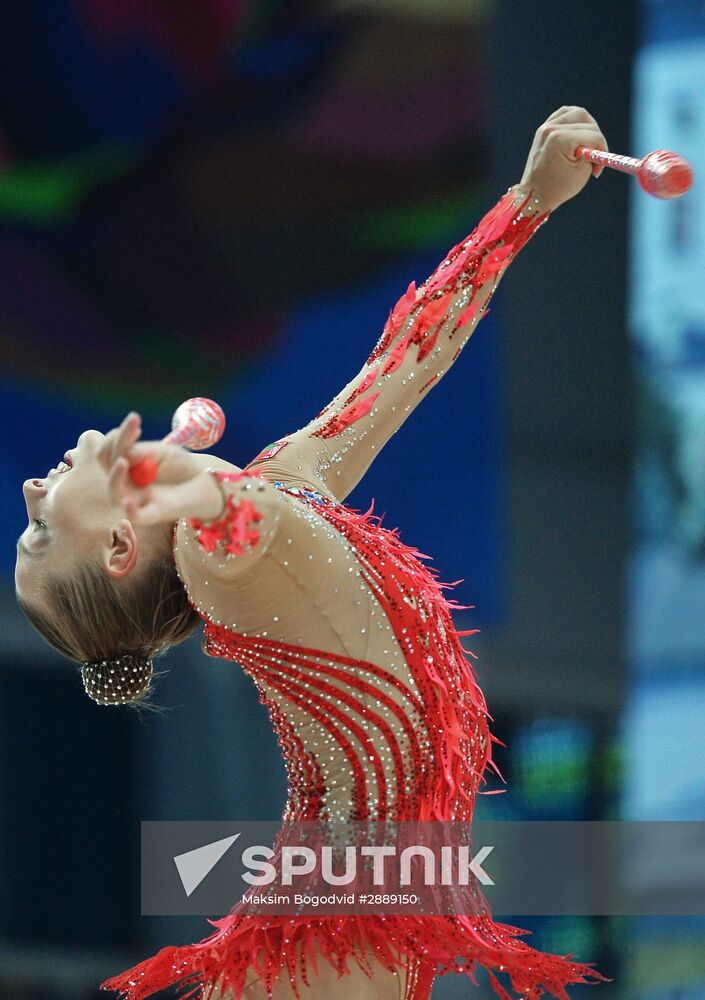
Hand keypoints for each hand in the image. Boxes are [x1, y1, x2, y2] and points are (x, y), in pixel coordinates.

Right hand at [105, 414, 222, 525]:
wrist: (202, 484)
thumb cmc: (180, 466)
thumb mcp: (166, 452)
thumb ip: (147, 452)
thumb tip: (126, 453)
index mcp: (125, 463)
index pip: (110, 449)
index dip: (118, 435)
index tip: (135, 419)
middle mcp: (124, 481)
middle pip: (107, 466)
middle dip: (114, 447)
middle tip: (131, 433)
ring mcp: (135, 499)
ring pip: (114, 492)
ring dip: (115, 476)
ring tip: (123, 462)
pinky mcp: (150, 515)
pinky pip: (134, 516)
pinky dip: (130, 510)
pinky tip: (128, 501)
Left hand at [516, 106, 608, 211]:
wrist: (534, 194)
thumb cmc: (559, 187)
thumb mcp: (583, 171)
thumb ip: (594, 153)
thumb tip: (599, 142)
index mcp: (561, 140)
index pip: (594, 135)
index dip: (602, 149)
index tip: (598, 168)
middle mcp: (551, 129)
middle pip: (587, 121)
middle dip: (595, 138)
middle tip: (595, 155)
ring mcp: (545, 127)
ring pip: (577, 113)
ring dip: (587, 125)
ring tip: (587, 143)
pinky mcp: (543, 128)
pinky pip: (564, 114)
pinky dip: (574, 120)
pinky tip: (578, 132)